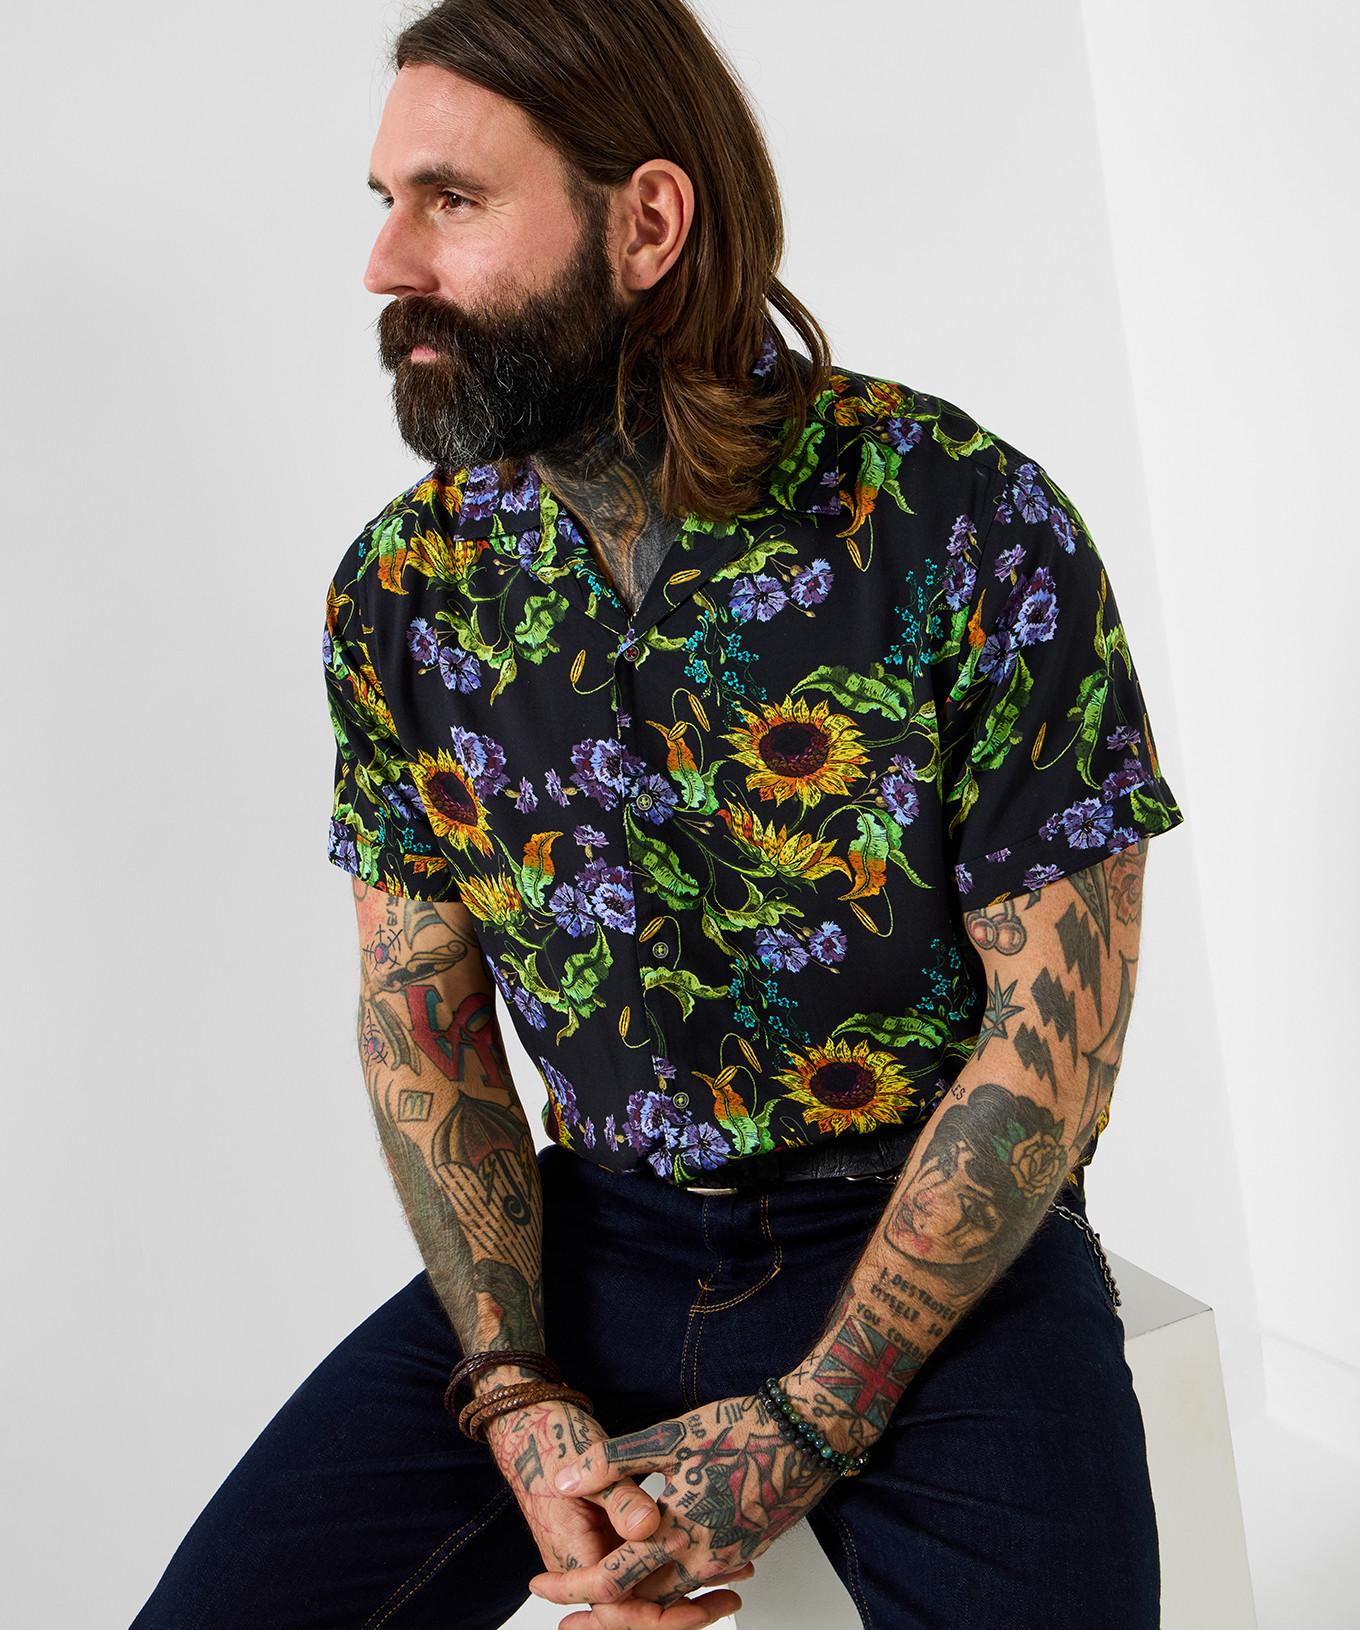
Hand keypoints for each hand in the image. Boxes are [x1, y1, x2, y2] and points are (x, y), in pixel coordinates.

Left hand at [526, 1392, 842, 1629]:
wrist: (808, 1434)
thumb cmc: (740, 1428)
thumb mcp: (669, 1437)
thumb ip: (612, 1463)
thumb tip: (562, 1481)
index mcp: (676, 1534)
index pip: (610, 1582)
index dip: (570, 1589)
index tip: (538, 1585)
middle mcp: (702, 1559)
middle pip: (639, 1601)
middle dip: (599, 1605)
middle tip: (565, 1600)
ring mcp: (727, 1560)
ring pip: (671, 1593)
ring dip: (636, 1592)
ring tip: (604, 1577)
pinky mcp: (745, 1552)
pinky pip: (699, 1580)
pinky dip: (671, 1579)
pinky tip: (657, 1555)